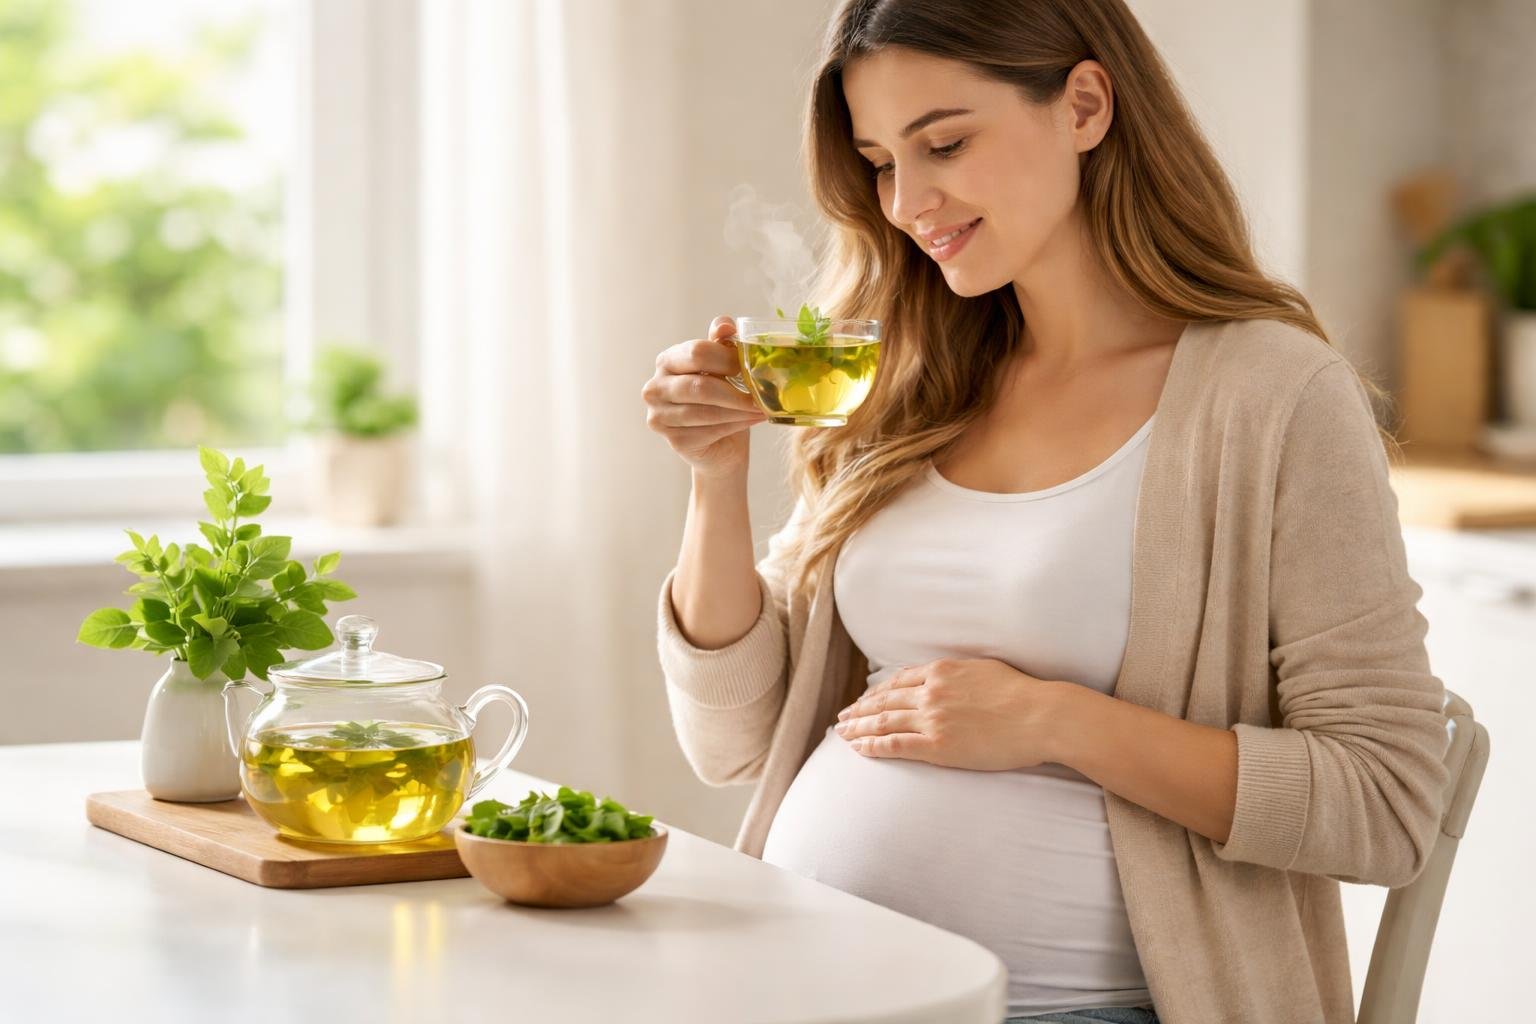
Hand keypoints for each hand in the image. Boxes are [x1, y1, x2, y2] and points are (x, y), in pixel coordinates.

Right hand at [641, 315, 766, 477]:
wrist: (720, 443)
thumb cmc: (721, 399)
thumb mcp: (722, 368)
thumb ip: (721, 344)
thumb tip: (726, 324)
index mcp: (667, 361)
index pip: (697, 352)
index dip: (728, 359)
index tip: (752, 366)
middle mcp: (655, 387)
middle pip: (700, 387)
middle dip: (736, 392)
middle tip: (762, 394)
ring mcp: (660, 416)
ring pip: (706, 411)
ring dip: (739, 410)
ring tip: (762, 408)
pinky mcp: (673, 440)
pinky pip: (709, 431)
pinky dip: (735, 426)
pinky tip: (751, 420)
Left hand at [833, 657, 1070, 770]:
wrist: (1039, 716)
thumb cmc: (1021, 694)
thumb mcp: (984, 669)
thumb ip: (959, 673)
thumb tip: (947, 675)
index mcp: (941, 671)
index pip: (897, 682)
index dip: (876, 693)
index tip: (864, 700)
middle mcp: (930, 692)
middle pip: (883, 701)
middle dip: (859, 710)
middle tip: (842, 719)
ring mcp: (932, 718)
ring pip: (883, 721)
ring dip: (858, 728)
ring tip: (842, 734)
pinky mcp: (938, 745)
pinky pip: (895, 744)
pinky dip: (873, 746)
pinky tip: (859, 749)